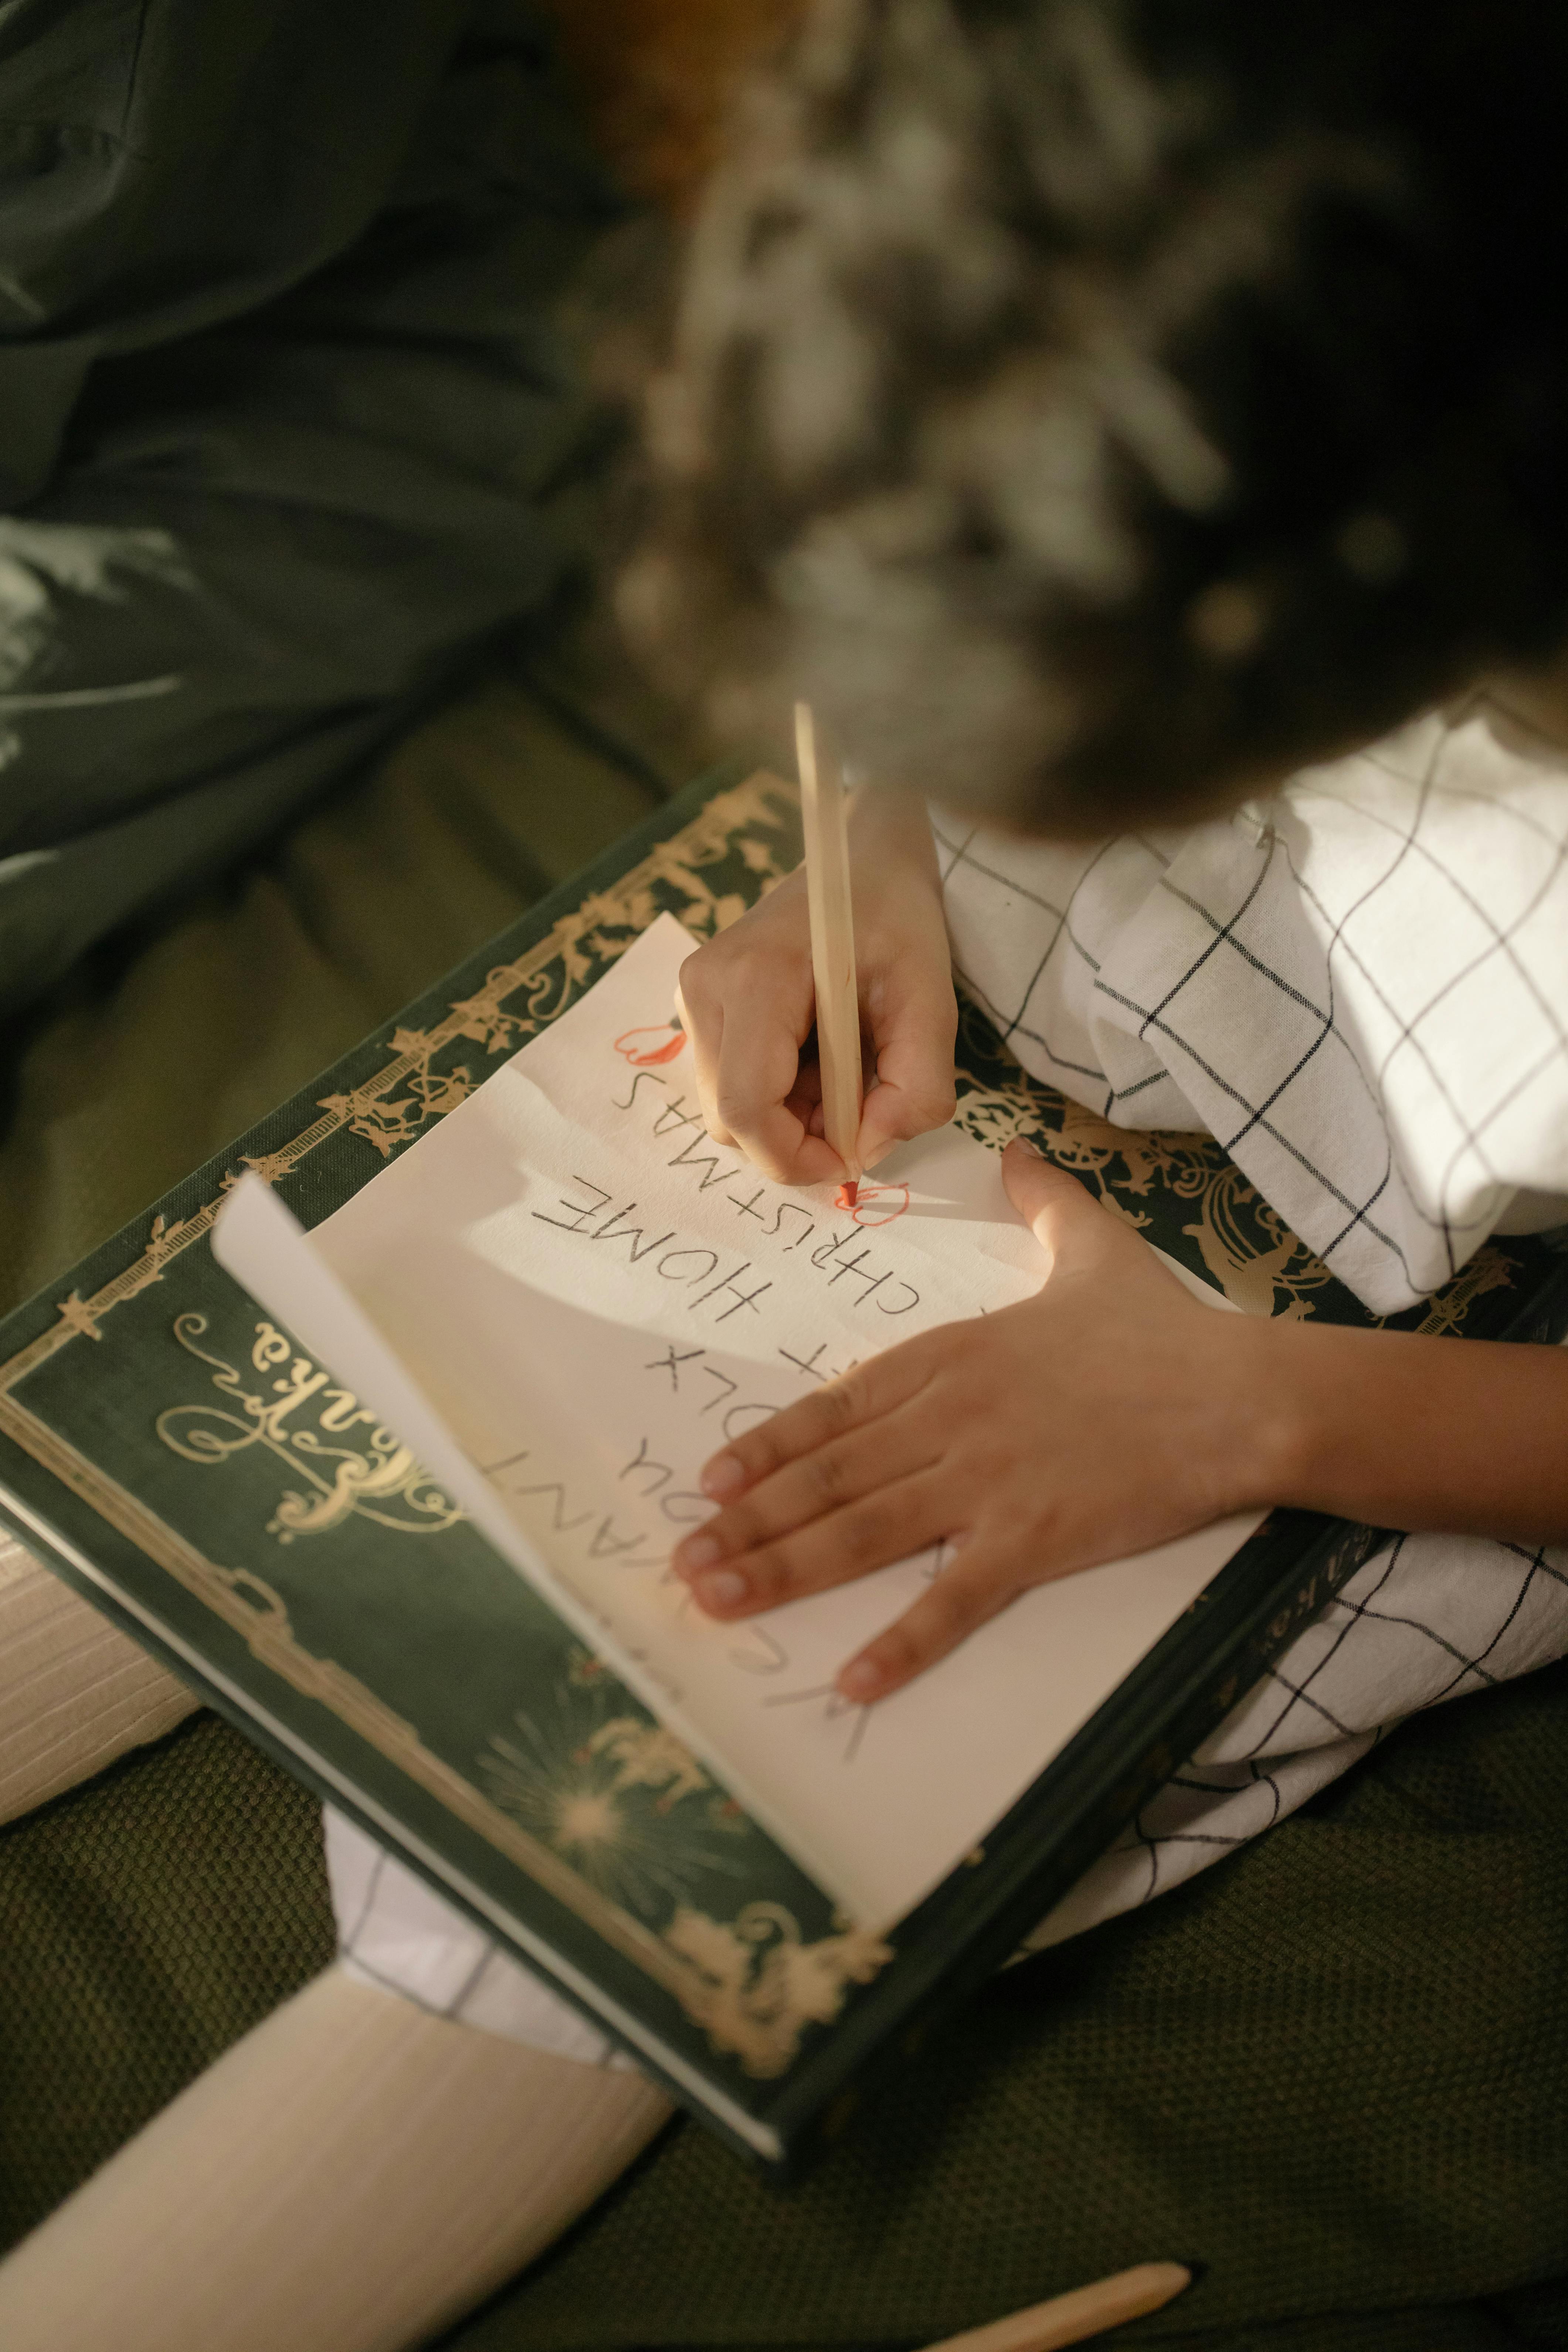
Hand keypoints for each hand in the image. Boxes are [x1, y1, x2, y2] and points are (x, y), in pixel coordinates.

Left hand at [672, 1141, 1275, 1699]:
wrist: (1239, 1394)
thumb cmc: (1165, 1329)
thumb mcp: (1094, 1247)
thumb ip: (1045, 1202)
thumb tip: (1019, 1151)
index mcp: (955, 1357)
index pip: (836, 1407)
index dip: (768, 1448)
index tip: (709, 1480)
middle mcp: (952, 1419)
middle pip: (830, 1476)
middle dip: (748, 1522)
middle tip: (683, 1561)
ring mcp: (989, 1482)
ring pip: (864, 1532)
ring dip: (784, 1571)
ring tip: (719, 1603)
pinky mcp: (1035, 1539)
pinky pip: (954, 1599)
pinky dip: (901, 1641)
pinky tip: (852, 1678)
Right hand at [676, 783, 956, 1184]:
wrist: (862, 858)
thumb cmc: (897, 918)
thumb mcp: (933, 999)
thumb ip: (917, 1085)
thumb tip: (869, 1150)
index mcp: (753, 979)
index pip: (746, 1109)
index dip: (797, 1157)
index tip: (854, 1154)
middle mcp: (704, 990)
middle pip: (732, 1120)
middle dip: (800, 1136)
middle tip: (862, 1100)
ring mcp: (693, 997)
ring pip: (728, 1110)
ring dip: (791, 1116)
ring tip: (843, 1069)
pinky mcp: (700, 1005)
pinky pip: (730, 1084)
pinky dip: (779, 1093)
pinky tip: (816, 1055)